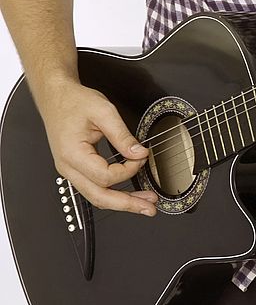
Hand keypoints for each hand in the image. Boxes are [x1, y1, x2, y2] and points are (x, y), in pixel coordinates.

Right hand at [37, 78, 157, 215]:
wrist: (56, 96)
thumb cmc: (74, 102)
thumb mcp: (104, 112)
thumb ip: (122, 135)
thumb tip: (139, 153)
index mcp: (72, 153)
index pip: (105, 176)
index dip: (128, 170)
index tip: (141, 157)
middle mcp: (68, 167)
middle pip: (99, 196)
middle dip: (127, 204)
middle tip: (150, 208)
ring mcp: (70, 170)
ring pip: (96, 196)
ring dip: (122, 202)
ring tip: (144, 205)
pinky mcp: (76, 169)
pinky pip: (94, 188)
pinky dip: (113, 194)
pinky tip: (129, 194)